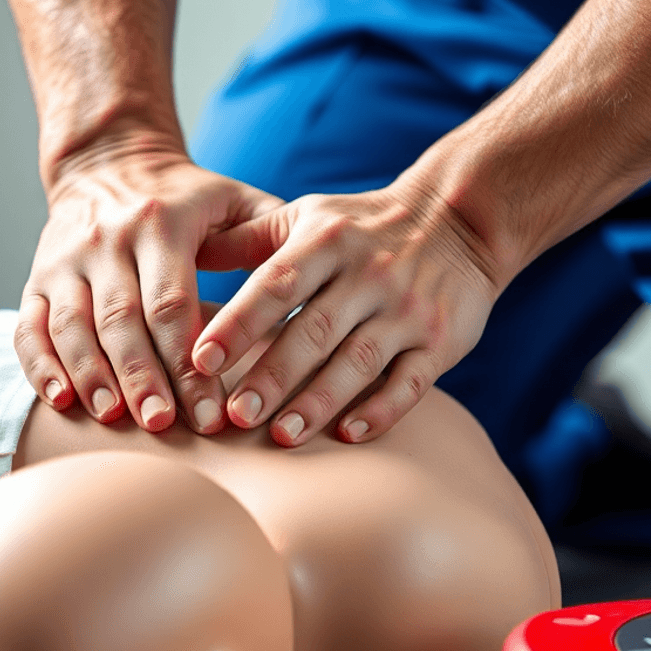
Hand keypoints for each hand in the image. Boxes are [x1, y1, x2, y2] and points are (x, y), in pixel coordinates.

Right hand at [14, 129, 282, 432]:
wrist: (108, 162)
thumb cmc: (186, 196)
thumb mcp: (232, 199)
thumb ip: (270, 234)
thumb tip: (311, 282)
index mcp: (160, 225)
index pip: (173, 304)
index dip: (190, 359)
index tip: (212, 406)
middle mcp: (106, 242)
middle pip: (122, 322)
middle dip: (144, 378)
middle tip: (165, 425)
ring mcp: (65, 261)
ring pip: (73, 327)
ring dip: (93, 377)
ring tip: (117, 419)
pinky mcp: (36, 278)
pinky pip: (30, 327)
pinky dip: (42, 366)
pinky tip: (62, 401)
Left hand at [191, 182, 500, 444]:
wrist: (461, 219)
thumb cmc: (365, 225)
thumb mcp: (310, 215)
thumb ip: (250, 237)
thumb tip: (189, 252)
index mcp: (328, 240)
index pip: (276, 283)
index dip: (239, 323)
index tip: (201, 359)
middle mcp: (369, 274)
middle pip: (314, 330)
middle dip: (273, 374)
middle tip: (234, 415)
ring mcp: (407, 309)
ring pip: (359, 360)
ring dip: (319, 400)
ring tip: (282, 435)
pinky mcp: (441, 340)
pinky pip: (411, 380)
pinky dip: (382, 409)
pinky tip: (350, 434)